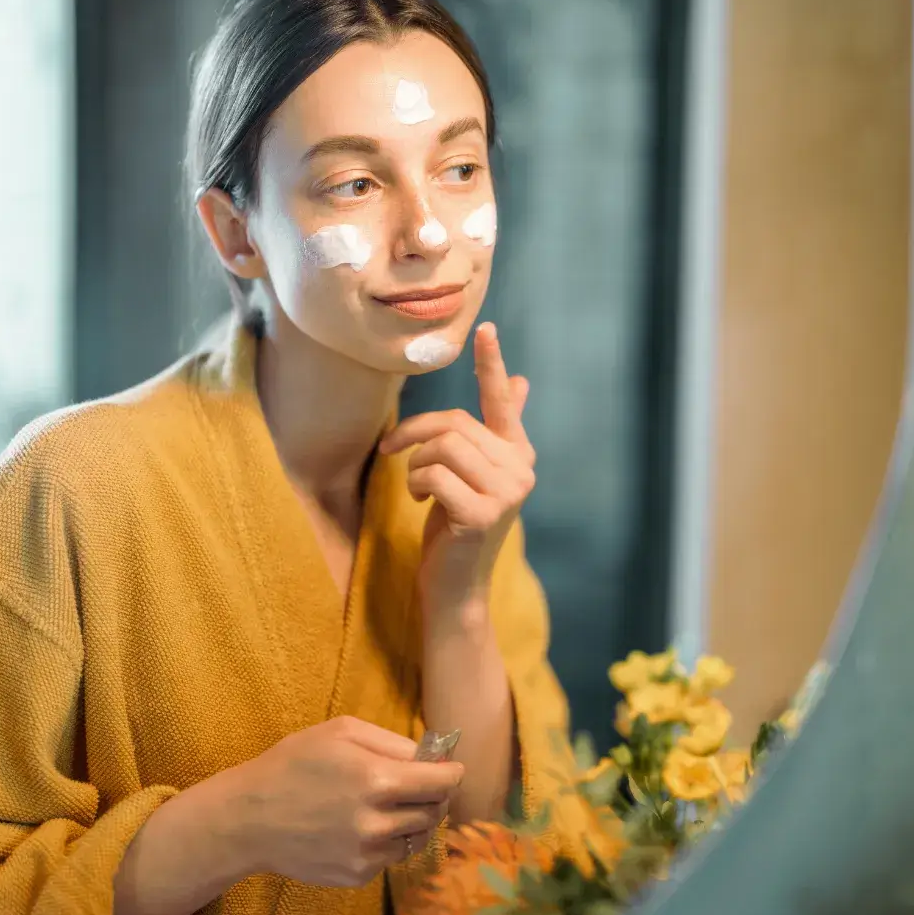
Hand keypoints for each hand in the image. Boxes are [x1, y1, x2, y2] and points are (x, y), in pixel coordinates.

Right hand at [230, 716, 461, 887]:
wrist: (249, 817)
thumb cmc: (295, 763)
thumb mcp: (343, 731)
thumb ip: (394, 742)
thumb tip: (433, 756)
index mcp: (378, 780)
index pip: (442, 783)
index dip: (452, 773)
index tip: (451, 769)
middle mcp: (378, 822)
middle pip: (434, 811)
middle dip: (434, 795)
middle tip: (419, 784)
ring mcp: (367, 854)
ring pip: (416, 837)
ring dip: (412, 819)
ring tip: (387, 803)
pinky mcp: (356, 875)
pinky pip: (392, 857)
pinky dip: (388, 841)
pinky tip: (362, 824)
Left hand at [380, 323, 534, 612]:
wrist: (455, 586)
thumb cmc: (456, 526)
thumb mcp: (472, 474)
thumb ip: (495, 432)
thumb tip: (522, 383)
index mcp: (518, 453)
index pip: (502, 402)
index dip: (492, 364)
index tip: (485, 328)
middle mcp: (521, 469)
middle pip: (454, 423)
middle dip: (413, 433)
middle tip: (392, 450)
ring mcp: (507, 492)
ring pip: (443, 446)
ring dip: (417, 466)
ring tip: (421, 488)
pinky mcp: (483, 513)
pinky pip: (434, 474)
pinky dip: (418, 485)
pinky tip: (425, 505)